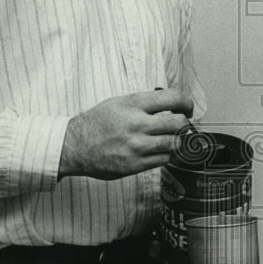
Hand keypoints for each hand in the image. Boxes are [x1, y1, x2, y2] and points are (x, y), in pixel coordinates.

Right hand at [58, 90, 192, 179]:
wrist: (75, 146)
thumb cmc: (98, 123)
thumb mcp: (119, 102)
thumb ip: (146, 103)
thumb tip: (172, 105)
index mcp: (134, 104)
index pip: (174, 98)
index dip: (187, 103)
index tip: (186, 108)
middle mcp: (137, 124)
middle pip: (179, 123)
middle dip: (184, 124)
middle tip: (182, 125)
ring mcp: (137, 146)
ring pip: (175, 143)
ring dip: (176, 141)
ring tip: (169, 138)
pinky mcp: (136, 165)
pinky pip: (164, 159)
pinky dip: (166, 154)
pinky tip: (158, 150)